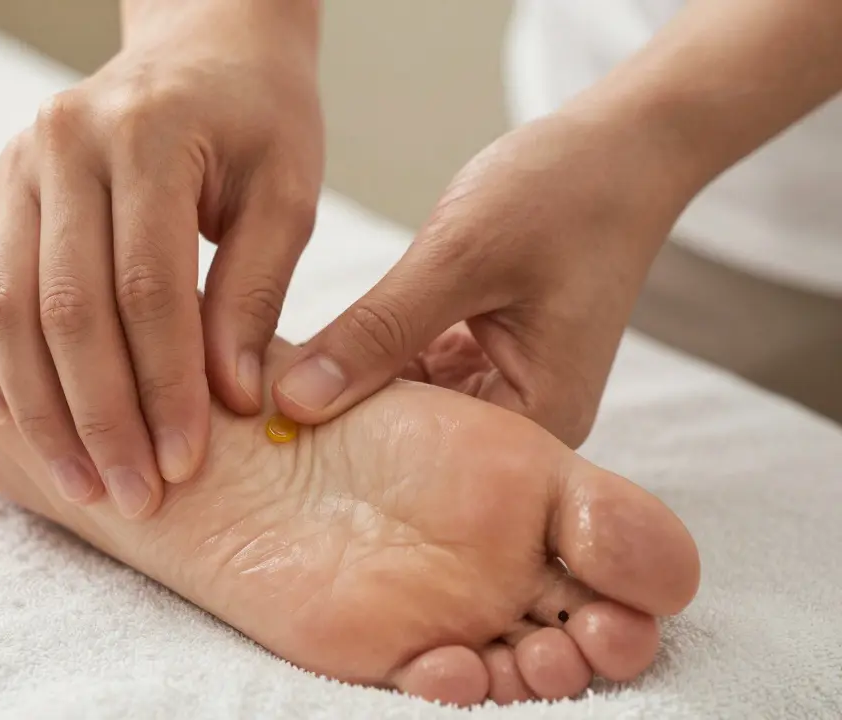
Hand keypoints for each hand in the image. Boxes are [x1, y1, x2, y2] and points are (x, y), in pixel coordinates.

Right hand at [0, 0, 323, 517]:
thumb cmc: (256, 122)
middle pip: (64, 309)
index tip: (186, 463)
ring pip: (1, 307)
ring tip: (79, 481)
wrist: (201, 49)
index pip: (148, 288)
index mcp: (145, 134)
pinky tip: (6, 414)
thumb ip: (256, 292)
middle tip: (134, 498)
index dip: (165, 387)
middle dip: (99, 418)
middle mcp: (61, 144)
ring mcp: (10, 165)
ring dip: (36, 409)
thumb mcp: (286, 194)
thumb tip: (231, 398)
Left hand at [273, 112, 697, 445]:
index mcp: (540, 424)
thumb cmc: (561, 193)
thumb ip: (378, 331)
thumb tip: (293, 401)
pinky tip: (311, 354)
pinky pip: (414, 375)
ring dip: (349, 387)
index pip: (426, 467)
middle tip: (251, 419)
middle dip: (339, 424)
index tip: (263, 437)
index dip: (341, 448)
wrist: (621, 148)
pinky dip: (372, 357)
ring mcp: (504, 393)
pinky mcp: (485, 362)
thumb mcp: (459, 259)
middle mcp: (525, 425)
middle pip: (413, 448)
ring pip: (406, 409)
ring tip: (263, 389)